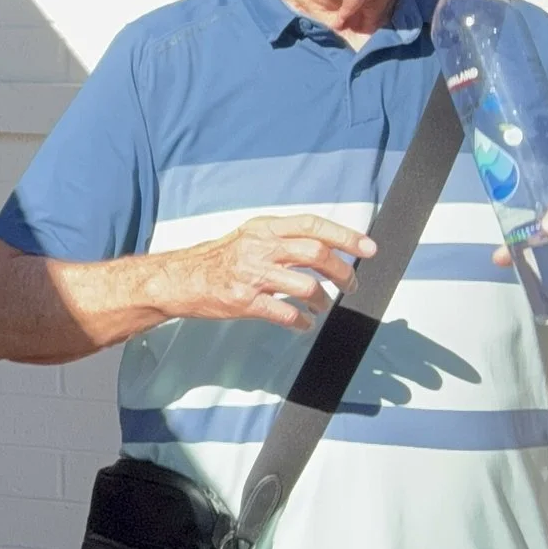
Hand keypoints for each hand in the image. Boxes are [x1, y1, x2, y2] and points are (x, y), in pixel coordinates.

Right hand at [164, 214, 375, 330]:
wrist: (179, 279)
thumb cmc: (217, 260)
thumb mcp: (249, 236)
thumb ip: (282, 237)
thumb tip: (325, 245)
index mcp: (263, 228)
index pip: (312, 225)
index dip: (345, 236)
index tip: (368, 248)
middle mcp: (259, 247)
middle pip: (317, 254)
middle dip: (343, 272)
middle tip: (350, 285)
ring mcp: (251, 275)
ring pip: (307, 285)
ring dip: (323, 300)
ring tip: (322, 305)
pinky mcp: (244, 301)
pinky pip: (285, 313)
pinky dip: (302, 321)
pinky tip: (303, 323)